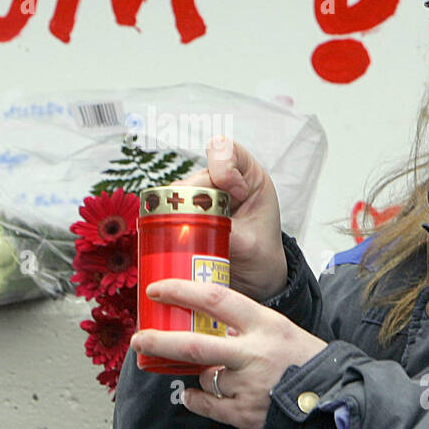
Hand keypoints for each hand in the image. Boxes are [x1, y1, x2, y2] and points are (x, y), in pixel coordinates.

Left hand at [131, 278, 327, 428]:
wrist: (335, 402)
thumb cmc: (309, 362)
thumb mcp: (282, 331)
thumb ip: (250, 327)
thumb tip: (215, 323)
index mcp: (265, 324)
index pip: (214, 299)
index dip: (180, 291)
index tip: (158, 289)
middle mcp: (252, 353)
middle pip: (193, 343)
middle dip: (159, 339)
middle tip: (139, 337)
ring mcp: (246, 385)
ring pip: (204, 376)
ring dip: (197, 374)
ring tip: (198, 372)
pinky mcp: (243, 414)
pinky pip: (206, 404)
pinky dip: (194, 399)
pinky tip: (189, 396)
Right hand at [175, 135, 287, 300]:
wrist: (255, 279)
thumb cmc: (262, 256)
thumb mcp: (252, 245)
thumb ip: (227, 232)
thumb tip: (196, 228)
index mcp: (247, 177)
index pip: (226, 150)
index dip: (224, 167)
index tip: (236, 194)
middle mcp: (222, 182)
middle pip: (197, 175)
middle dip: (196, 198)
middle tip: (203, 224)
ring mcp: (200, 197)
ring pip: (178, 192)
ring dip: (180, 212)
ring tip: (193, 236)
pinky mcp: (185, 213)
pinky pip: (167, 209)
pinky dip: (169, 222)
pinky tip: (176, 237)